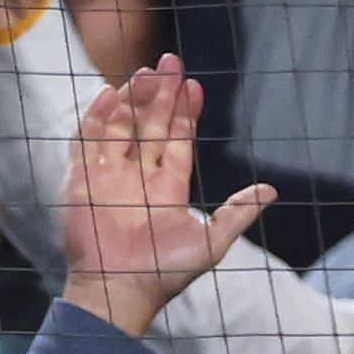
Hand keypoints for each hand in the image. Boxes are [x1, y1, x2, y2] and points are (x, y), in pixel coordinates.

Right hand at [55, 57, 277, 338]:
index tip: (193, 85)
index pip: (178, 139)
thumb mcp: (211, 242)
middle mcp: (139, 178)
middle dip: (160, 95)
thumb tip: (272, 190)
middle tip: (169, 61)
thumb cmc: (165, 274)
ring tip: (145, 74)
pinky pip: (86, 143)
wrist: (118, 292)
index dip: (186, 112)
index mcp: (168, 188)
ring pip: (120, 127)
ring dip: (131, 100)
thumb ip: (238, 212)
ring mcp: (109, 178)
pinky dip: (94, 118)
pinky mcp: (81, 183)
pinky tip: (107, 95)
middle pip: (151, 125)